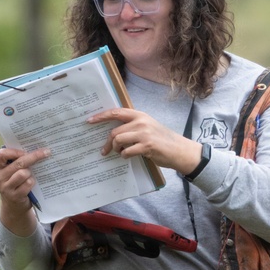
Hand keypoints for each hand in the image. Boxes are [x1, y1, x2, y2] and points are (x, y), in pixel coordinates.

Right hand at [0, 147, 49, 234]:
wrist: (13, 204)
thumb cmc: (14, 182)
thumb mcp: (10, 171)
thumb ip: (16, 160)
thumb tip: (35, 147)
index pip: (1, 154)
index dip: (15, 151)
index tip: (26, 150)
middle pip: (18, 163)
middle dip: (34, 156)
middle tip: (46, 152)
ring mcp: (5, 188)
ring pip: (24, 173)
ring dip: (30, 173)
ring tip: (31, 175)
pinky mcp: (15, 196)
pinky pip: (28, 183)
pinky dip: (32, 182)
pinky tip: (32, 184)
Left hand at [88, 108, 203, 175]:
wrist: (179, 150)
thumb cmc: (162, 140)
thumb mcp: (148, 126)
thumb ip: (133, 126)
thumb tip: (113, 132)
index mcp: (140, 115)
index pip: (116, 112)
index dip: (101, 116)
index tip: (89, 120)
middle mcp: (141, 122)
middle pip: (114, 131)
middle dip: (107, 143)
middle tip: (104, 150)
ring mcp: (144, 134)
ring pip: (118, 140)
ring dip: (116, 149)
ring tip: (120, 152)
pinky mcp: (146, 146)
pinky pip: (126, 152)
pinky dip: (125, 156)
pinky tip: (129, 156)